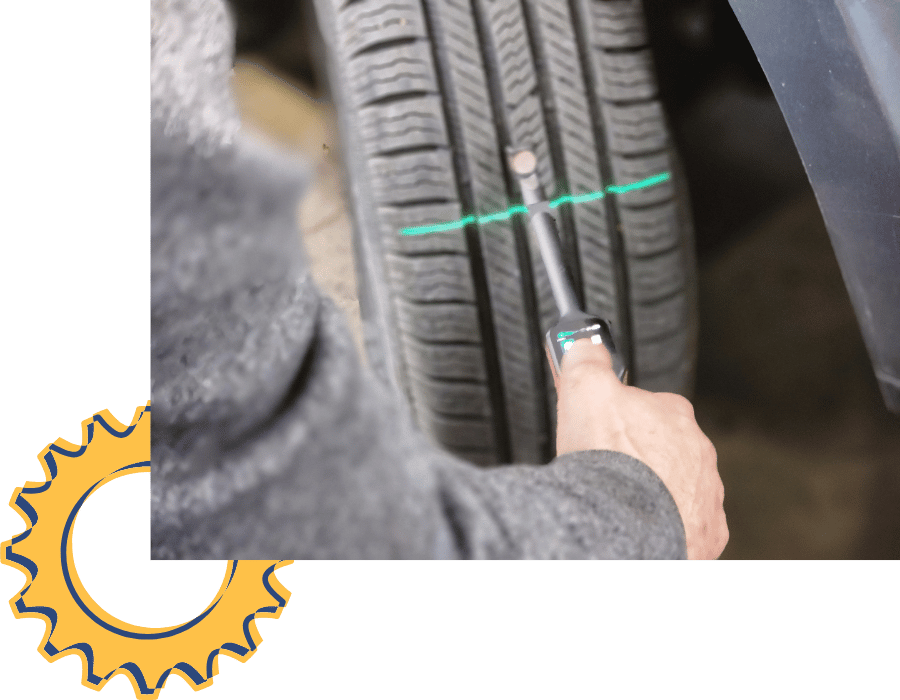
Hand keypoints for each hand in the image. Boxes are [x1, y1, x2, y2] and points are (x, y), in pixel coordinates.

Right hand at [554, 339, 727, 559]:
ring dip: (654, 491)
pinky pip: (686, 526)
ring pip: (678, 487)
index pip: (651, 404)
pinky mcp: (705, 535)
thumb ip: (586, 359)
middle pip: (666, 447)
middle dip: (640, 455)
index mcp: (675, 415)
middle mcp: (698, 454)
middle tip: (606, 465)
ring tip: (619, 500)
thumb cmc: (608, 462)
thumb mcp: (584, 388)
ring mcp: (705, 496)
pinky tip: (639, 525)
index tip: (603, 423)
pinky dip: (665, 525)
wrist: (623, 527)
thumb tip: (585, 343)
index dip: (621, 413)